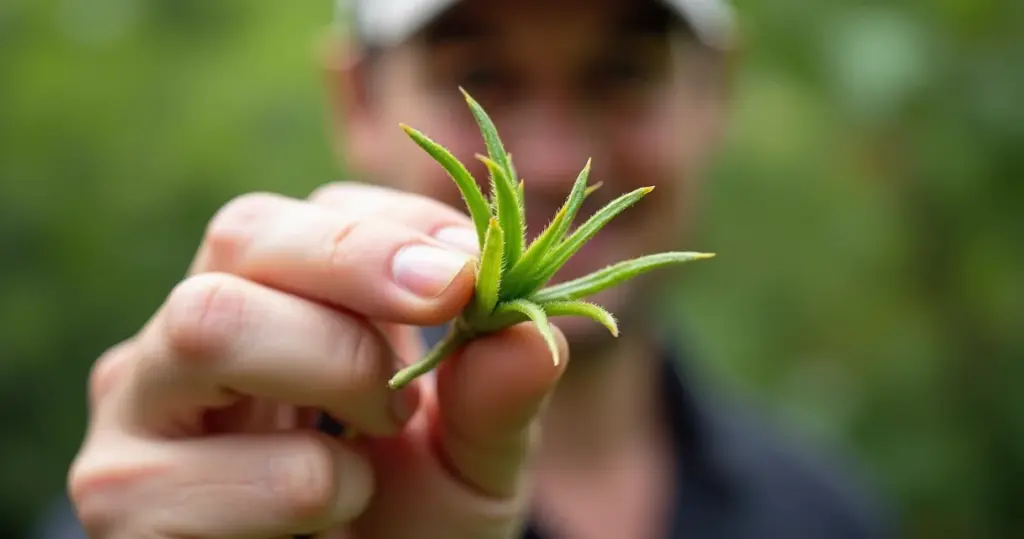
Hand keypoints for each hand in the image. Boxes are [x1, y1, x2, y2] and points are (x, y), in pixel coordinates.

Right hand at [67, 182, 568, 538]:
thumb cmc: (410, 521)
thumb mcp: (472, 461)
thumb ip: (498, 400)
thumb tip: (537, 335)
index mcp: (285, 298)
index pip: (326, 209)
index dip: (405, 231)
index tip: (471, 273)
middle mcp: (196, 329)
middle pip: (245, 231)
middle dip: (360, 274)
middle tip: (430, 340)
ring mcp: (142, 403)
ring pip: (211, 322)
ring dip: (333, 379)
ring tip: (368, 461)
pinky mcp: (119, 491)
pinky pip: (207, 466)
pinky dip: (303, 498)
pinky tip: (316, 525)